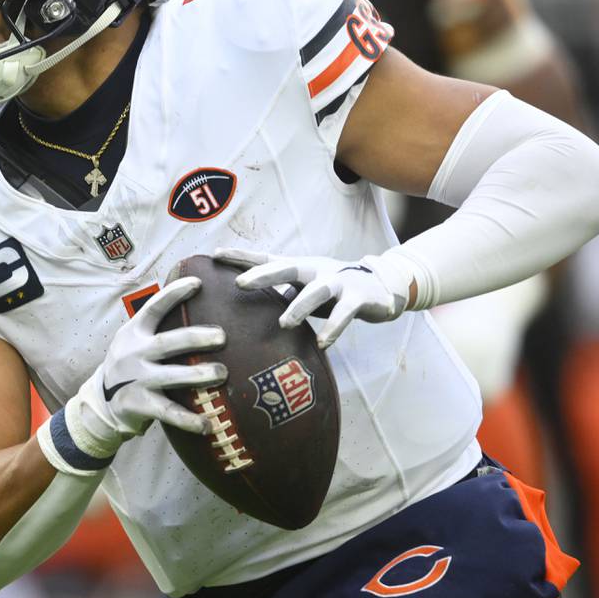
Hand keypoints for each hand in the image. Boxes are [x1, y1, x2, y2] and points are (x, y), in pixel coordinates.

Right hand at [48, 278, 225, 473]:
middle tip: (222, 336)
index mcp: (133, 333)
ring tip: (222, 373)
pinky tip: (208, 424)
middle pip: (167, 343)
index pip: (154, 308)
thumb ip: (157, 328)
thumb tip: (197, 302)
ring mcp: (136, 380)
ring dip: (198, 374)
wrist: (101, 402)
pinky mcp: (139, 404)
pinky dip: (188, 419)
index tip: (198, 283)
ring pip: (170, 376)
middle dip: (196, 337)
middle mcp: (133, 353)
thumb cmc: (130, 366)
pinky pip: (168, 412)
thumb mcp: (133, 341)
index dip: (175, 294)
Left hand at [214, 248, 412, 348]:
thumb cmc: (334, 288)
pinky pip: (345, 314)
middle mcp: (316, 271)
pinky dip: (334, 328)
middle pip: (287, 268)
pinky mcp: (359, 298)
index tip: (215, 254)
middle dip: (263, 275)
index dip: (242, 257)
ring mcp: (339, 282)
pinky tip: (323, 343)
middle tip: (240, 284)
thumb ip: (280, 292)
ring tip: (285, 323)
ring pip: (317, 292)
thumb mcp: (305, 286)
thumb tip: (245, 304)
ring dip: (299, 307)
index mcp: (300, 268)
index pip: (267, 259)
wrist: (383, 286)